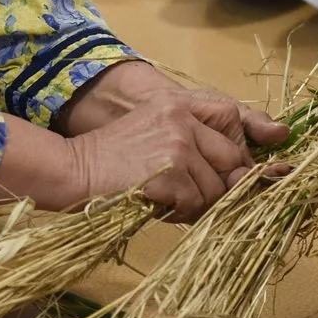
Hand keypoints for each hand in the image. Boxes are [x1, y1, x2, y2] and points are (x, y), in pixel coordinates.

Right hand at [59, 65, 290, 220]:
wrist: (73, 171)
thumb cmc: (112, 161)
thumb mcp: (152, 132)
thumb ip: (194, 143)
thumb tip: (245, 176)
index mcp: (178, 104)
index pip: (232, 118)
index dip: (237, 150)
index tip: (233, 171)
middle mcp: (183, 119)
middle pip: (232, 160)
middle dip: (219, 186)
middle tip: (190, 196)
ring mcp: (179, 145)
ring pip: (216, 189)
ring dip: (195, 204)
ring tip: (164, 200)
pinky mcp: (172, 174)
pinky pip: (196, 205)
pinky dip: (179, 214)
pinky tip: (156, 206)